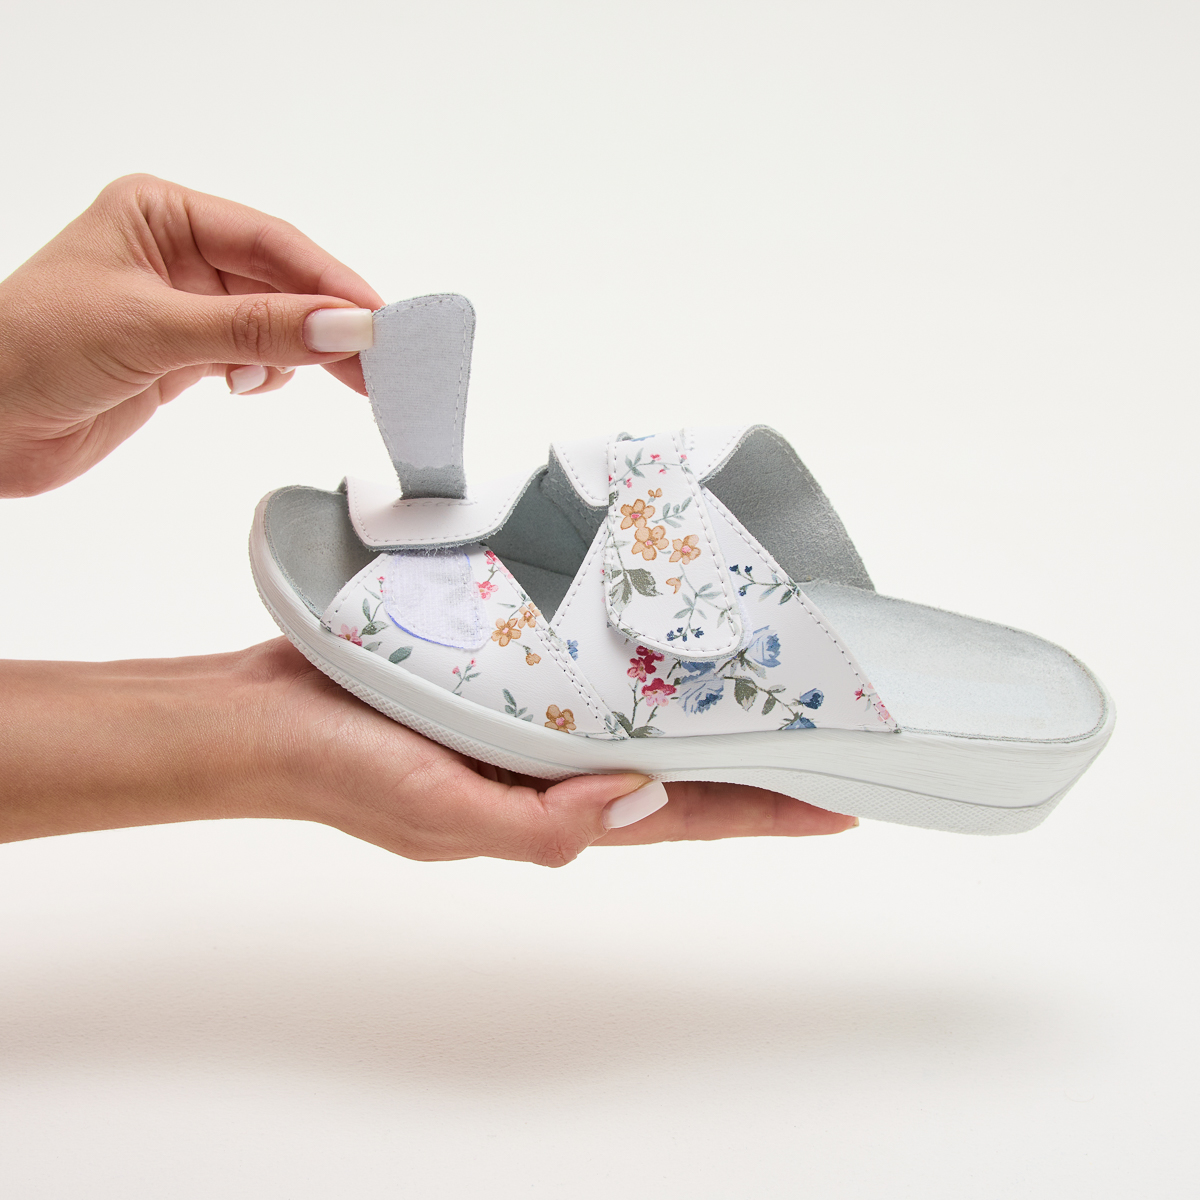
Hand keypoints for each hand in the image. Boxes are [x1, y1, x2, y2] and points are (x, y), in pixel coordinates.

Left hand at [0, 174, 382, 496]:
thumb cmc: (29, 351)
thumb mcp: (153, 329)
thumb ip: (255, 329)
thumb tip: (344, 328)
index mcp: (161, 214)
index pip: (271, 243)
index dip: (331, 282)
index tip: (380, 321)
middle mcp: (175, 253)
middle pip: (281, 283)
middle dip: (327, 322)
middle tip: (382, 361)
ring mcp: (180, 306)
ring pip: (272, 323)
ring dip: (297, 352)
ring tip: (324, 379)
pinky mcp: (180, 355)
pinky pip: (251, 357)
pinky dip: (264, 374)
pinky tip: (246, 386)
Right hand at [0, 640, 855, 862]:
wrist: (261, 716)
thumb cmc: (341, 773)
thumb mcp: (438, 816)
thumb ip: (537, 826)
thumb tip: (640, 799)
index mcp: (553, 809)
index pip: (683, 815)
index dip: (763, 811)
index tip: (843, 800)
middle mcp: (557, 763)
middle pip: (678, 762)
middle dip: (751, 752)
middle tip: (827, 722)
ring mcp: (534, 713)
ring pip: (638, 708)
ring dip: (699, 695)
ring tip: (768, 670)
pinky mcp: (505, 665)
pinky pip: (585, 659)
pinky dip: (630, 649)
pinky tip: (660, 622)